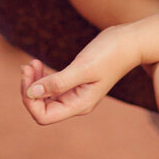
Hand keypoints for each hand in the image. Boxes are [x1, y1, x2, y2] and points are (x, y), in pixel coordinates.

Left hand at [20, 25, 138, 124]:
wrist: (130, 42)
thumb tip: (31, 93)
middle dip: (29, 89)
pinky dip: (42, 77)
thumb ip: (57, 82)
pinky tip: (38, 65)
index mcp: (79, 105)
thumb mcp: (82, 67)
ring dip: (34, 82)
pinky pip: (52, 86)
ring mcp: (76, 93)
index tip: (28, 76)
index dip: (30, 100)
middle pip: (41, 108)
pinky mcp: (76, 81)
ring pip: (45, 97)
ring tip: (32, 63)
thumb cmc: (110, 53)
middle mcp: (76, 103)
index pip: (43, 116)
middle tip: (28, 65)